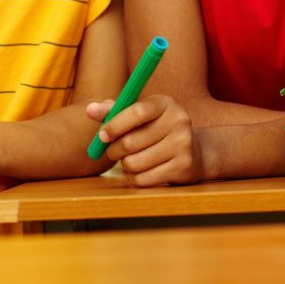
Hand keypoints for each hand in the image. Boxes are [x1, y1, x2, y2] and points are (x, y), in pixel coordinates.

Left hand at [86, 95, 203, 185]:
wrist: (195, 151)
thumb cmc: (157, 131)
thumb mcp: (141, 116)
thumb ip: (114, 111)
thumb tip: (89, 110)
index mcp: (165, 103)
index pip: (137, 111)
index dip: (114, 125)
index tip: (102, 136)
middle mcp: (178, 121)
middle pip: (130, 142)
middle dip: (114, 150)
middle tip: (114, 151)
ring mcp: (183, 144)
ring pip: (134, 163)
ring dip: (125, 165)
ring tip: (132, 160)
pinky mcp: (183, 167)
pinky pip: (143, 179)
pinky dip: (135, 178)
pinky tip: (142, 171)